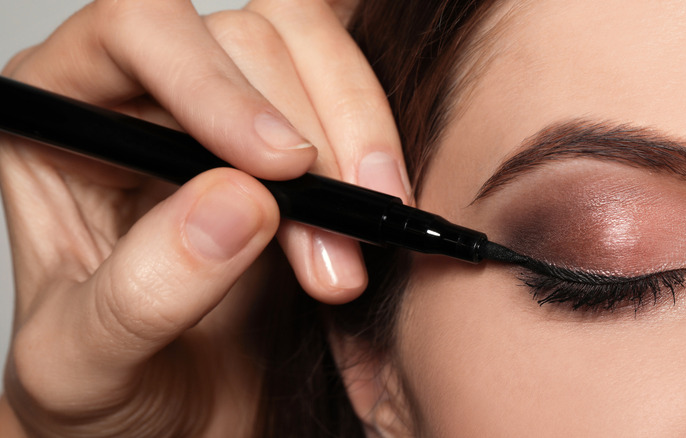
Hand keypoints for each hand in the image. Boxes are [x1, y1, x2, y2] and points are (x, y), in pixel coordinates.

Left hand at [0, 0, 407, 435]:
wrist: (178, 427)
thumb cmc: (107, 397)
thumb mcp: (85, 369)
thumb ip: (140, 293)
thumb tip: (237, 204)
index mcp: (63, 122)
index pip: (134, 34)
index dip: (214, 82)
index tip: (282, 170)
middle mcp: (146, 101)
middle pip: (246, 36)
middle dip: (311, 136)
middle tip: (338, 246)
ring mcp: (232, 115)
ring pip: (311, 48)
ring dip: (354, 140)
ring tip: (357, 250)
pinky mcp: (298, 147)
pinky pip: (350, 100)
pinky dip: (378, 154)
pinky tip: (375, 220)